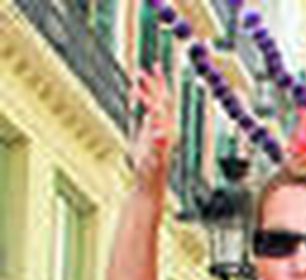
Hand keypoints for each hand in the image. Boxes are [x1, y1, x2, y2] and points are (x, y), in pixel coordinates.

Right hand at [128, 68, 174, 188]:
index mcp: (165, 132)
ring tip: (139, 73)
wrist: (150, 183)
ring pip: (155, 104)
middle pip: (163, 101)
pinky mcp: (151, 134)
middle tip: (153, 64)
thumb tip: (161, 133)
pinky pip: (149, 112)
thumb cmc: (151, 174)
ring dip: (149, 88)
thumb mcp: (153, 159)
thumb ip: (157, 146)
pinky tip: (135, 94)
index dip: (152, 94)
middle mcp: (164, 129)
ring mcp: (158, 130)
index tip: (139, 83)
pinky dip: (143, 101)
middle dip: (158, 83)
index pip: (160, 107)